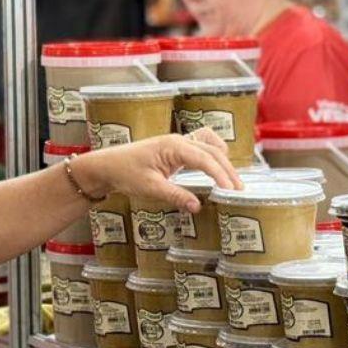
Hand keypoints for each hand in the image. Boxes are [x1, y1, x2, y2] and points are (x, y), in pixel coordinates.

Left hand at [76, 128, 240, 212]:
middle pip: (213, 151)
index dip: (222, 175)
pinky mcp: (176, 148)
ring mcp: (178, 142)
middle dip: (228, 170)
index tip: (232, 191)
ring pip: (211, 145)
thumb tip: (198, 207)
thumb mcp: (150, 188)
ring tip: (232, 181)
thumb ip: (176, 196)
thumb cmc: (125, 174)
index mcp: (174, 147)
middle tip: (239, 191)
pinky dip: (215, 154)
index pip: (206, 159)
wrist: (108, 165)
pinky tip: (218, 167)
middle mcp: (179, 140)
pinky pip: (202, 145)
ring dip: (224, 161)